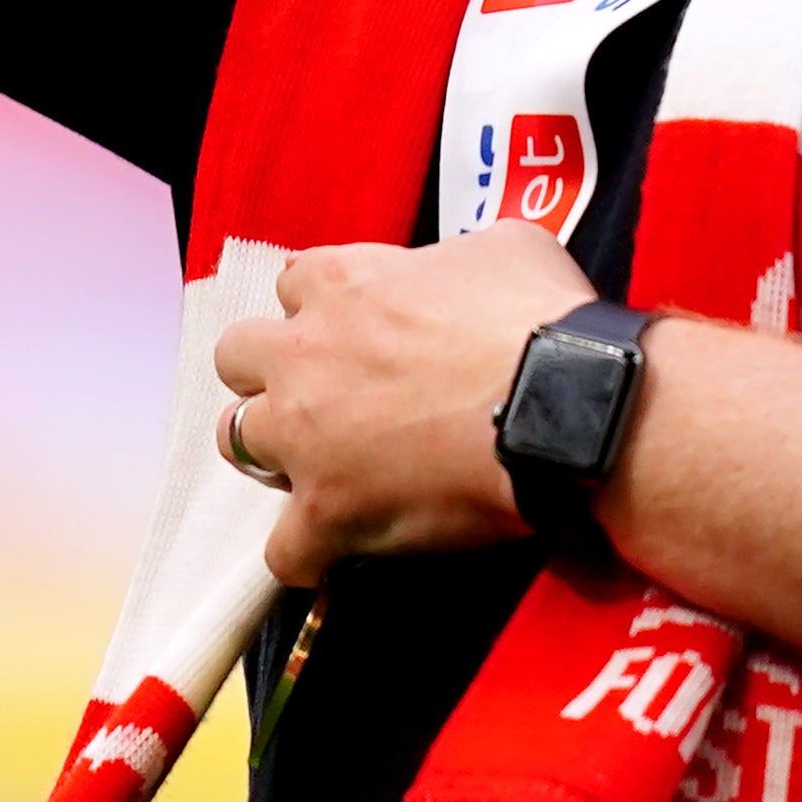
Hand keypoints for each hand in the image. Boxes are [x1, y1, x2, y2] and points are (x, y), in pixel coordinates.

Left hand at [212, 223, 600, 585]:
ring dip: (274, 453)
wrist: (567, 405)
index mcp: (341, 282)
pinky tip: (331, 556)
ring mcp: (306, 435)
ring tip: (322, 468)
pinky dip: (305, 554)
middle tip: (324, 396)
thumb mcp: (505, 245)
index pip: (293, 284)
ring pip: (235, 440)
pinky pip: (283, 548)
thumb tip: (462, 273)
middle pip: (237, 357)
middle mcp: (304, 353)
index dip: (324, 311)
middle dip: (270, 374)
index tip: (357, 333)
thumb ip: (453, 256)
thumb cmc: (542, 320)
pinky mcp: (327, 510)